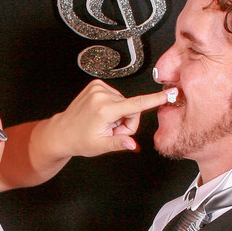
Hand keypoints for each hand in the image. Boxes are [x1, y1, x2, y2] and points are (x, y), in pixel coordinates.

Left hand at [43, 80, 169, 158]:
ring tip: (104, 123)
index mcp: (104, 110)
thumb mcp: (101, 145)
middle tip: (112, 130)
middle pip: (132, 107)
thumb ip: (119, 143)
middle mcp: (101, 96)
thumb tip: (132, 144)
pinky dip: (113, 106)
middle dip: (127, 121)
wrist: (62, 131)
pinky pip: (116, 96)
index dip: (155, 100)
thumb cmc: (80, 139)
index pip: (137, 104)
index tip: (168, 94)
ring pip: (125, 102)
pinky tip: (102, 114)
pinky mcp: (96, 85)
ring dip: (119, 114)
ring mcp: (98, 88)